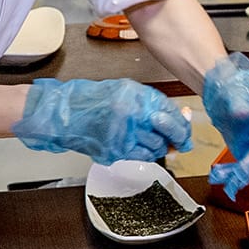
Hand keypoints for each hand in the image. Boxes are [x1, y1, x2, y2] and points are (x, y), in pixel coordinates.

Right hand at [10, 78, 192, 161]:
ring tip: (145, 138)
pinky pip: (139, 157)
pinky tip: (135, 144)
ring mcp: (122, 137)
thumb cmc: (92, 100)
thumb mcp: (127, 92)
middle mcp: (131, 117)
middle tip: (175, 141)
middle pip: (165, 136)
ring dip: (156, 147)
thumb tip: (178, 118)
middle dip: (173, 140)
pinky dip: (142, 153)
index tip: (185, 132)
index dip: (182, 127)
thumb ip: (153, 105)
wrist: (63, 114)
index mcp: (136, 98)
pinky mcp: (114, 152)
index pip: (171, 116)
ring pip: (155, 150)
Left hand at [201, 53, 248, 198]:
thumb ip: (239, 102)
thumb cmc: (233, 85)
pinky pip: (248, 166)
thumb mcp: (234, 91)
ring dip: (240, 175)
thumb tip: (244, 112)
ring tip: (221, 178)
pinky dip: (235, 173)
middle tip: (232, 181)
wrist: (225, 87)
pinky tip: (222, 176)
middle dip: (248, 171)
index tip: (244, 168)